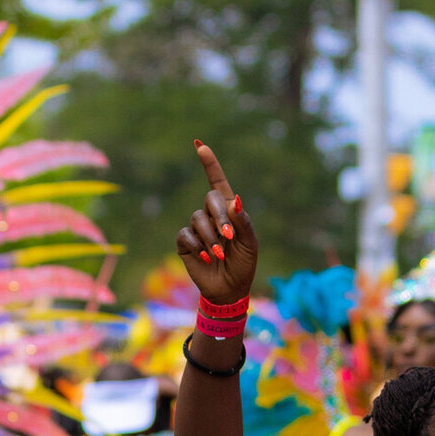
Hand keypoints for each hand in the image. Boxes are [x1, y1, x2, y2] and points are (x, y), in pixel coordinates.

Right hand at [176, 141, 256, 303]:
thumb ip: (243, 222)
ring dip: (210, 238)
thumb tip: (234, 199)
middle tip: (229, 236)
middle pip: (209, 200)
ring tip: (219, 255)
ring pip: (198, 219)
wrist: (230, 290)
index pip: (217, 183)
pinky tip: (206, 258)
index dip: (210, 164)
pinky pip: (186, 235)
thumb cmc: (243, 265)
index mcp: (228, 211)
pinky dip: (198, 247)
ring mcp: (196, 228)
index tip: (199, 145)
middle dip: (220, 217)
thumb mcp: (249, 244)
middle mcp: (210, 216)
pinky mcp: (185, 243)